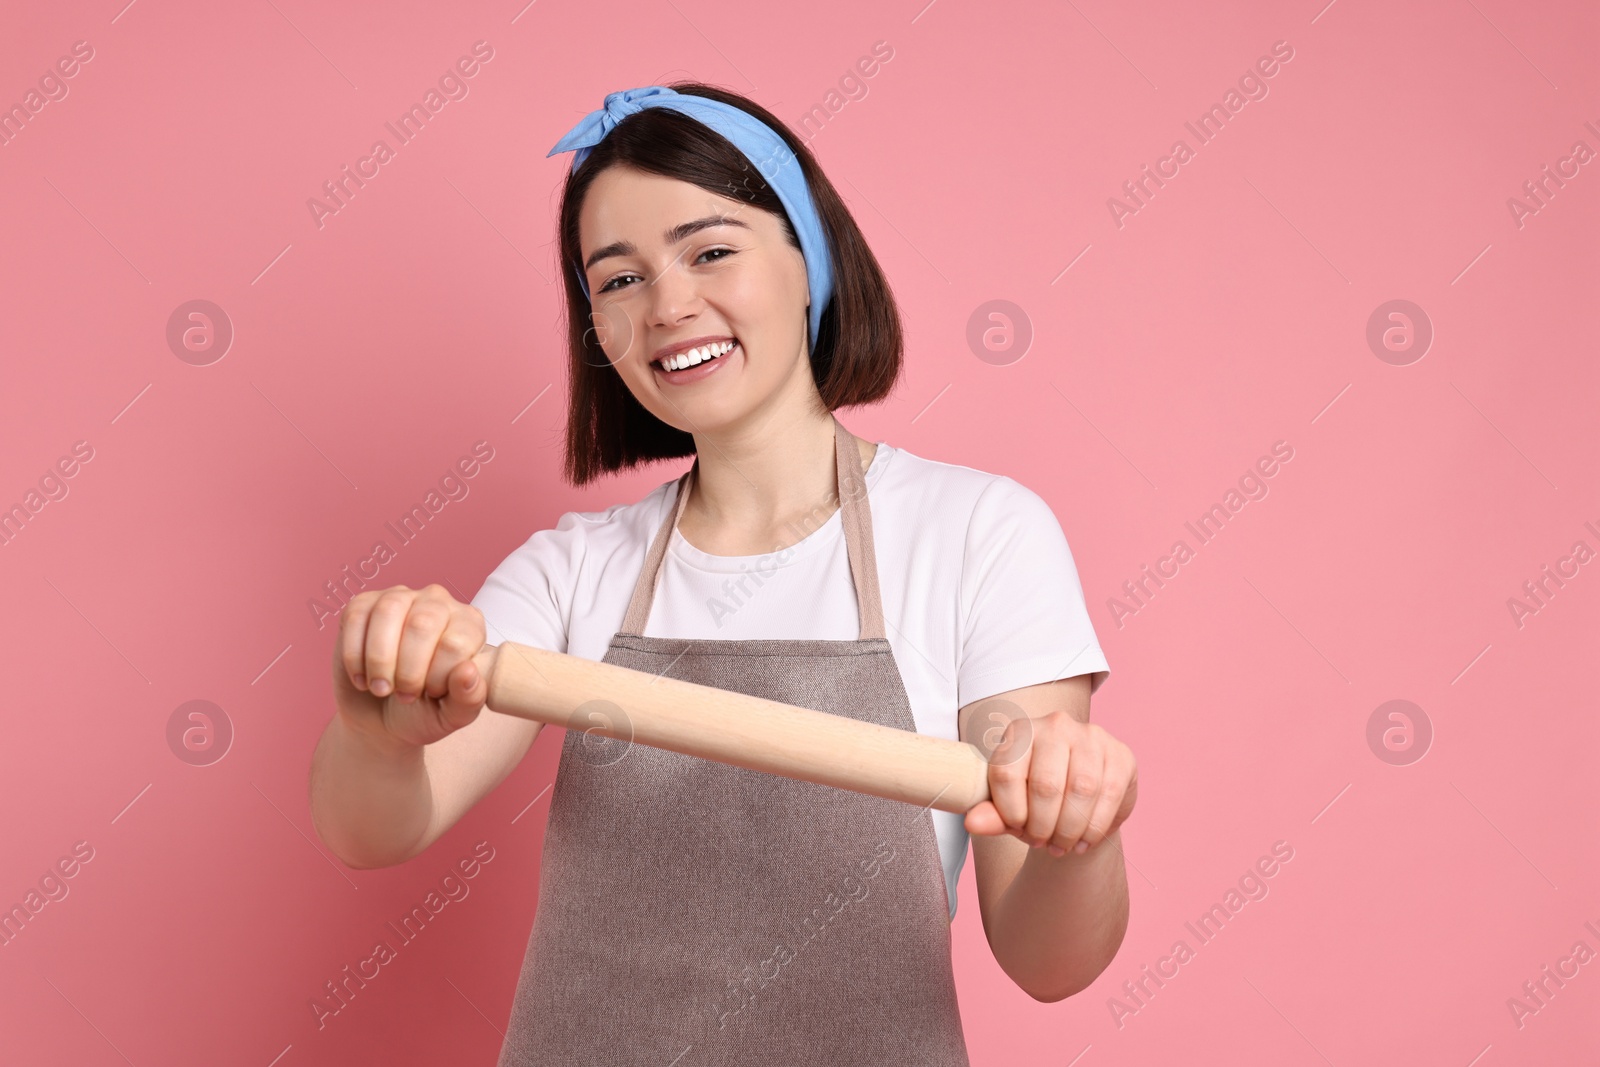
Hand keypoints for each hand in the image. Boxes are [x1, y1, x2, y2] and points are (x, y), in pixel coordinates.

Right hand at [332, 583, 489, 750]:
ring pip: (389, 612)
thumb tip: (468, 672)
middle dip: (408, 671)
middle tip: (404, 695)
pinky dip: (355, 656)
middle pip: (423, 624)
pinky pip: (355, 617)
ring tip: (382, 688)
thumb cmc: (424, 711)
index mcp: (469, 625)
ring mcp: (400, 598)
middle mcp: (439, 602)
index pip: (456, 643)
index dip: (438, 677)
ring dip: (380, 660)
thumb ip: (469, 698)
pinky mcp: (364, 604)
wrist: (381, 719)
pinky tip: (362, 677)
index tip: (431, 694)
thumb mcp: (452, 715)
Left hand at [963, 710, 1137, 856]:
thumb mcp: (1010, 807)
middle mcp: (1055, 725)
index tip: (1017, 829)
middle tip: (1041, 843)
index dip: (1009, 812)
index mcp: (1019, 731)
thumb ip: (991, 814)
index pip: (1006, 774)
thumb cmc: (1036, 801)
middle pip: (1046, 785)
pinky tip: (1083, 841)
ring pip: (1081, 791)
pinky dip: (1094, 828)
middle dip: (1042, 826)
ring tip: (1062, 845)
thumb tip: (972, 823)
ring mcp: (1091, 736)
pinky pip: (1108, 795)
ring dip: (1069, 830)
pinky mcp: (1120, 755)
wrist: (1080, 800)